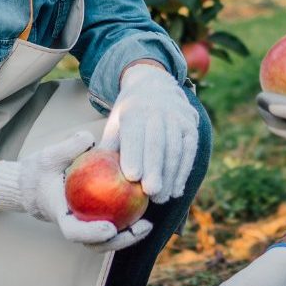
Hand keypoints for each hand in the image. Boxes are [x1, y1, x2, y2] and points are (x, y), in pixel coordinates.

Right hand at [0, 131, 152, 249]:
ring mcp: (84, 227)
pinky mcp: (94, 221)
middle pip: (96, 244)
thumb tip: (89, 139)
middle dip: (121, 241)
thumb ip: (68, 148)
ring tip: (148, 224)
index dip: (91, 233)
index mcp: (60, 215)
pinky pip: (113, 225)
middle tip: (142, 227)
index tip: (109, 229)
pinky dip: (128, 222)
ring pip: (107, 241)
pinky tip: (146, 207)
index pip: (73, 231)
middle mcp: (73, 225)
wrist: (32, 184)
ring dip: (129, 236)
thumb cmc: (40, 170)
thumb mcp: (49, 155)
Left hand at [101, 63, 197, 204]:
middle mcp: (158, 111)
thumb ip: (108, 147)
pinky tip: (176, 190)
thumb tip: (93, 176)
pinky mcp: (191, 126)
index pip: (134, 133)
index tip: (132, 177)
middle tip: (150, 193)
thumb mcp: (115, 124)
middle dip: (155, 169)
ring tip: (161, 198)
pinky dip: (183, 173)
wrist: (155, 87)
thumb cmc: (129, 115)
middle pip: (157, 143)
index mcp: (134, 110)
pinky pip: (189, 151)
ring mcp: (177, 117)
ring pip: (176, 149)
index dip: (134, 154)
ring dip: (170, 176)